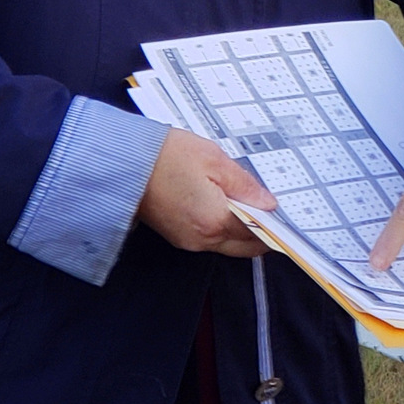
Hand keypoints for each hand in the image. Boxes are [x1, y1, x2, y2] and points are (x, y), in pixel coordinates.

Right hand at [137, 128, 276, 257]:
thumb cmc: (164, 156)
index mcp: (215, 220)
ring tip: (238, 198)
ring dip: (240, 228)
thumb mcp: (213, 159)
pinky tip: (219, 202)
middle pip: (246, 247)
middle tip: (262, 204)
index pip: (259, 233)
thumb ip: (245, 184)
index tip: (278, 209)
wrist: (125, 163)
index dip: (273, 222)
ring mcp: (188, 241)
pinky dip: (221, 226)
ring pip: (229, 244)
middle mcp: (202, 239)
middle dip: (260, 230)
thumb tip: (267, 202)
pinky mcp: (178, 237)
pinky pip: (210, 239)